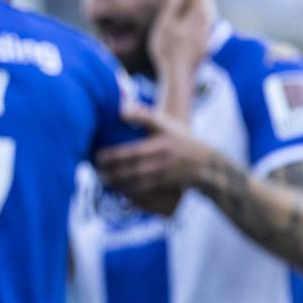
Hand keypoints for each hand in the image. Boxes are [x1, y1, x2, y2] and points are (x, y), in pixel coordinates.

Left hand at [95, 105, 212, 213]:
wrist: (207, 163)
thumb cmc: (181, 139)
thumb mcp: (167, 124)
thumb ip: (145, 116)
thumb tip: (120, 110)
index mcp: (161, 142)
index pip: (134, 150)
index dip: (115, 155)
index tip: (98, 156)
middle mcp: (164, 159)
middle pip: (133, 168)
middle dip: (112, 172)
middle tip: (95, 171)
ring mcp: (166, 173)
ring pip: (138, 182)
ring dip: (118, 183)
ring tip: (102, 181)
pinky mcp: (167, 184)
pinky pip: (145, 191)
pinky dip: (130, 192)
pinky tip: (117, 191)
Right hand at [148, 0, 213, 77]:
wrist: (179, 76)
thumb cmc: (168, 50)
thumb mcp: (164, 26)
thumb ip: (171, 7)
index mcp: (198, 13)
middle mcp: (207, 21)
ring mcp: (207, 32)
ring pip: (205, 10)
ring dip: (197, 2)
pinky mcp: (204, 42)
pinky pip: (202, 22)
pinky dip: (196, 15)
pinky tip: (187, 19)